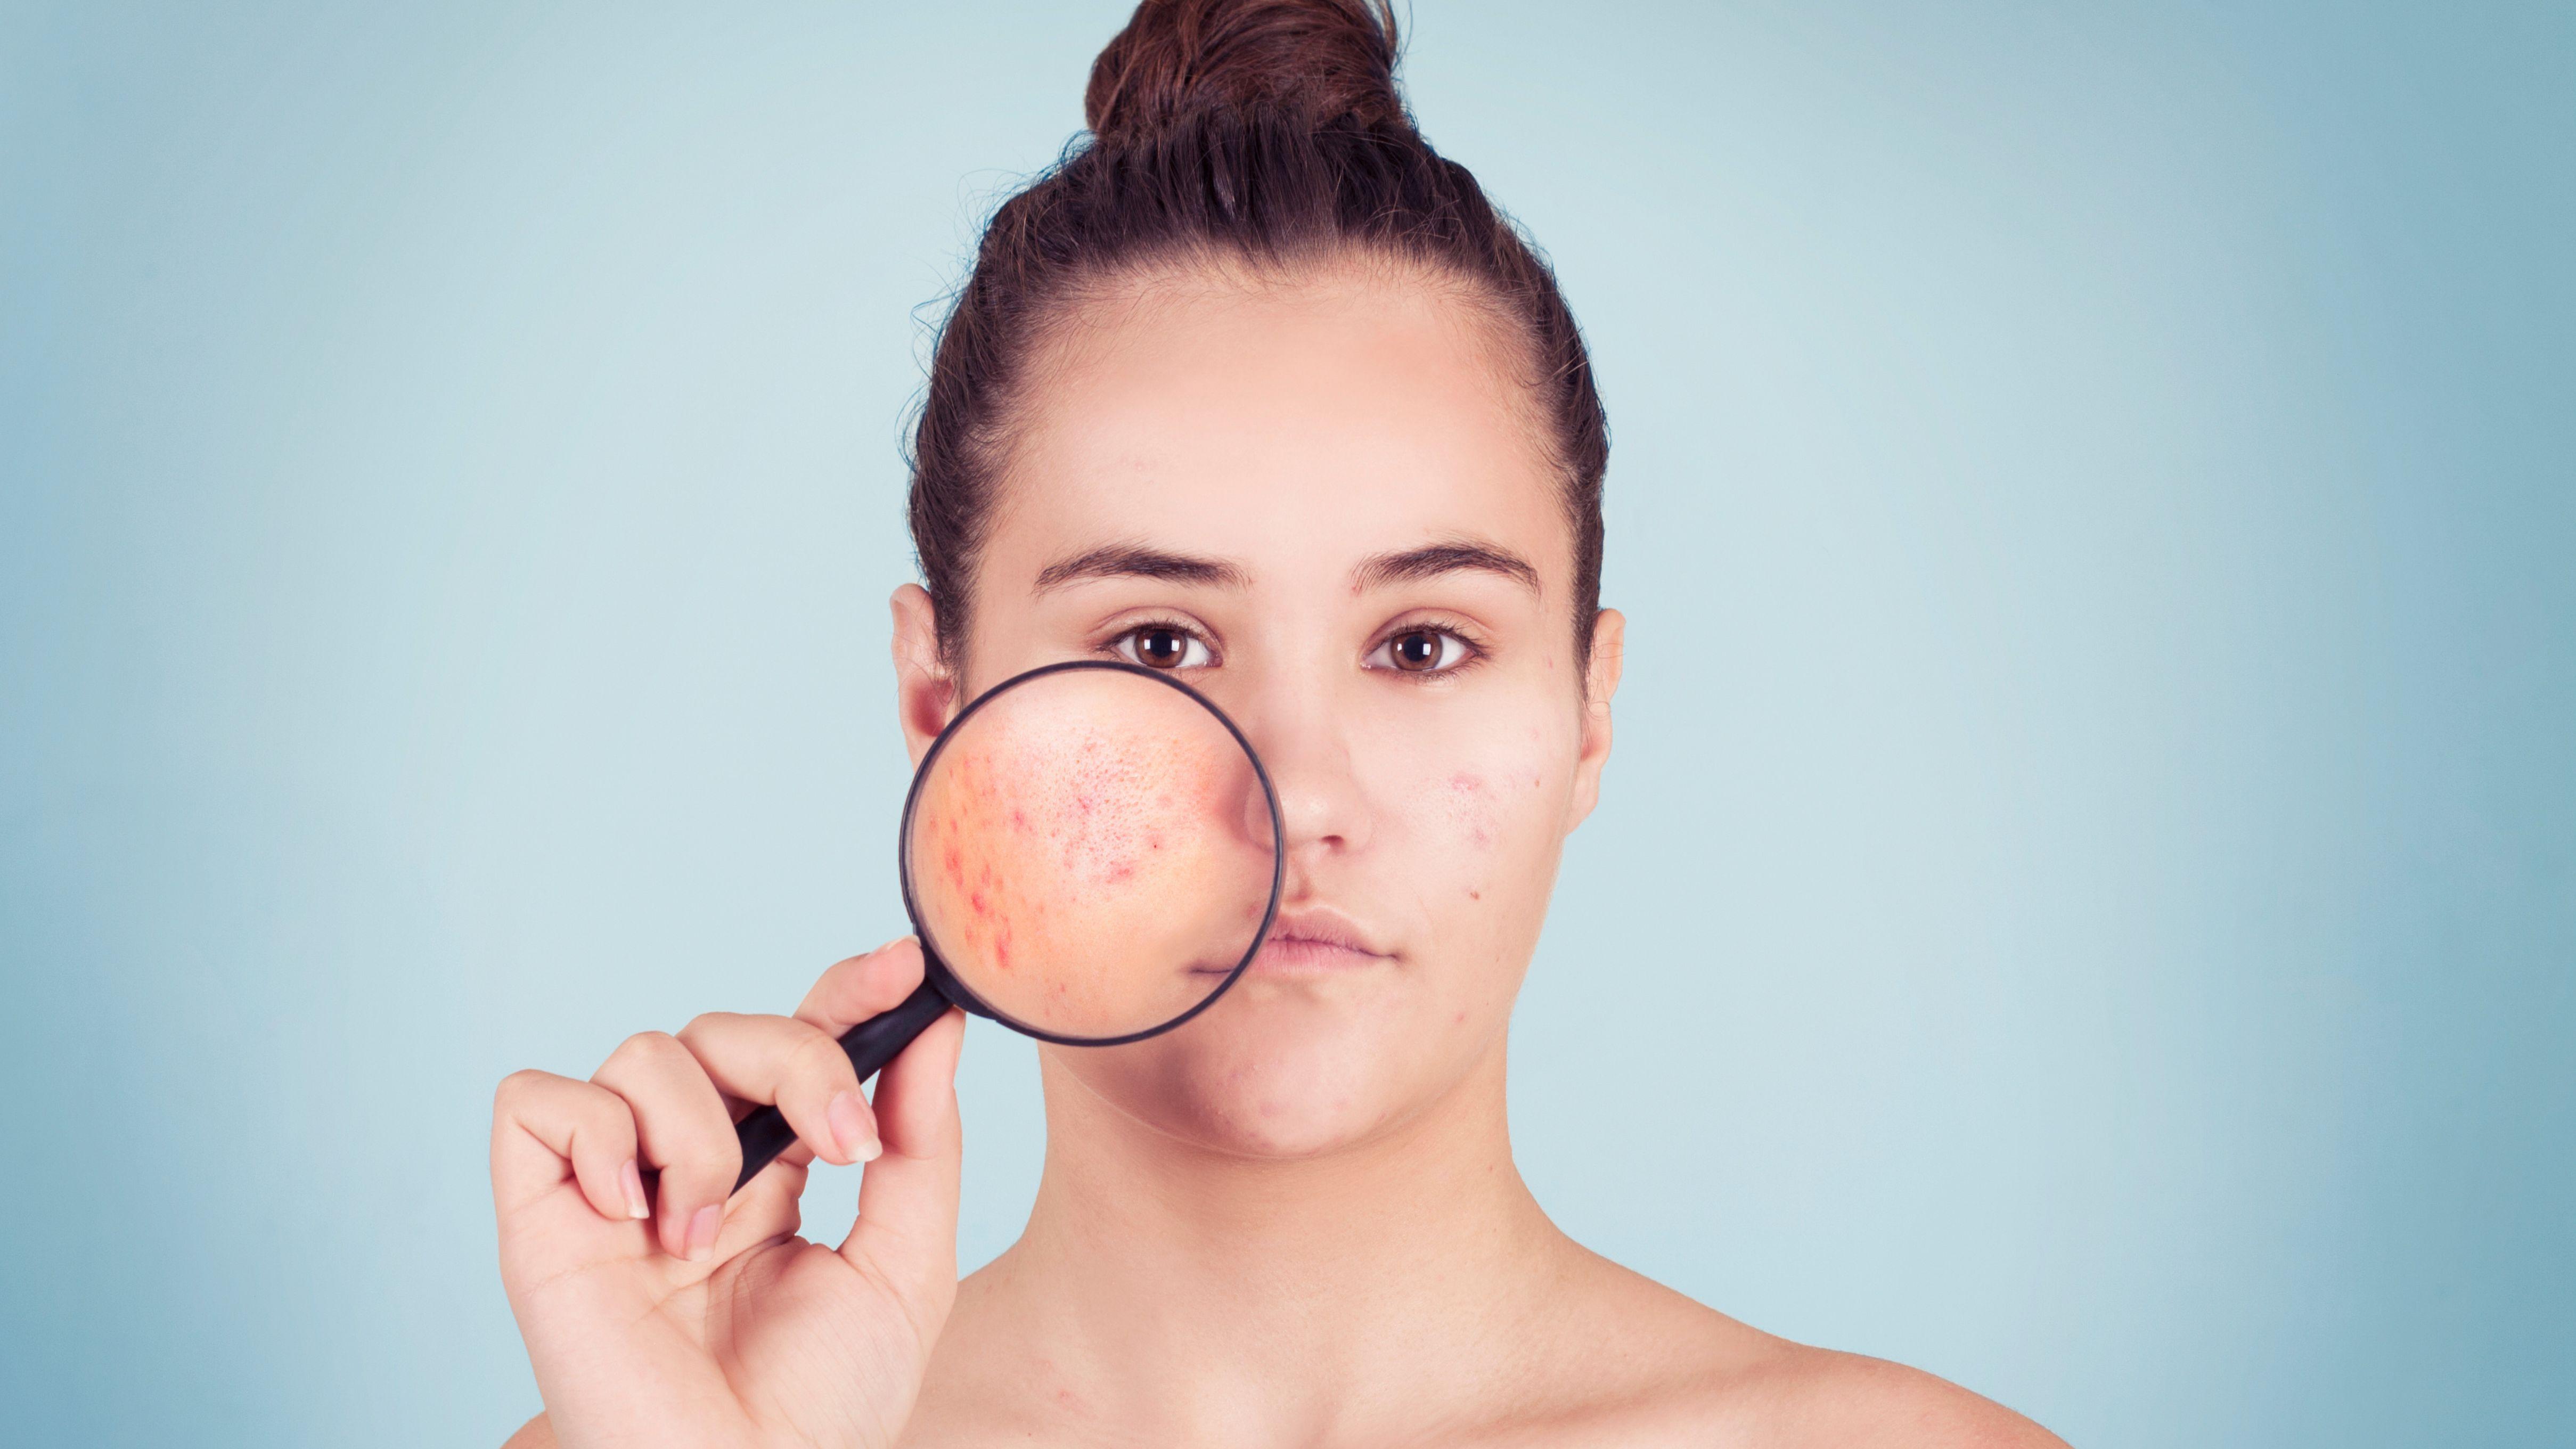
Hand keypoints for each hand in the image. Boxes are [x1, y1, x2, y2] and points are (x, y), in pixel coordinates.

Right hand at [491, 939, 965, 1448]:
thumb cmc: (825, 1405)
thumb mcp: (906, 1264)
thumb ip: (921, 1141)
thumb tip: (941, 1023)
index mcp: (775, 1170)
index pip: (797, 1042)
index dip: (842, 991)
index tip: (902, 966)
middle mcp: (692, 1165)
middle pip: (725, 1029)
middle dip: (799, 1058)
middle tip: (841, 1144)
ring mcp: (615, 1188)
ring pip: (643, 1051)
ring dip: (700, 1130)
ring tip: (707, 1235)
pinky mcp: (541, 1218)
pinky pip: (538, 1101)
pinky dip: (594, 1135)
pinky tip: (634, 1215)